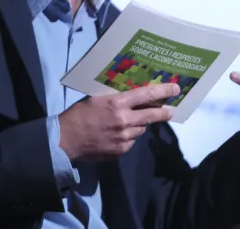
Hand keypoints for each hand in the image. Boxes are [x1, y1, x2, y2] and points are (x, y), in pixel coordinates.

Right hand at [58, 83, 179, 162]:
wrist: (64, 141)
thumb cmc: (79, 115)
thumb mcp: (97, 99)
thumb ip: (116, 98)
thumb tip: (133, 97)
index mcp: (117, 103)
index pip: (147, 94)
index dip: (163, 91)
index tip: (175, 89)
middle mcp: (124, 120)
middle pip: (152, 115)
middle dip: (163, 113)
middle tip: (170, 112)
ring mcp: (123, 137)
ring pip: (141, 129)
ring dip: (140, 125)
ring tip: (131, 122)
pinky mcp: (120, 150)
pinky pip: (131, 141)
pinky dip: (129, 137)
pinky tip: (118, 135)